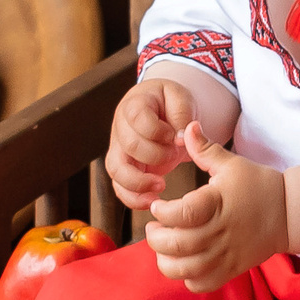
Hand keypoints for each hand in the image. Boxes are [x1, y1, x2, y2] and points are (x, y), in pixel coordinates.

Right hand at [107, 78, 196, 210]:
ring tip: (160, 186)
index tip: (175, 136)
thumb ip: (182, 114)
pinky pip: (120, 187)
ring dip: (139, 183)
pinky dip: (133, 198)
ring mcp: (119, 149)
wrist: (162, 111)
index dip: (157, 131)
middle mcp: (121, 128)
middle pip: (129, 146)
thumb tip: (180, 137)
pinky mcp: (123, 168)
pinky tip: (151, 201)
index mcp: (134, 105)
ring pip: (117, 170)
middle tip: (175, 155)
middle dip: (156, 156)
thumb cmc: (170, 103)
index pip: (138, 119)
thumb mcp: (181, 98)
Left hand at [146, 124, 287, 291]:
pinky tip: (183, 262)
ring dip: (166, 261)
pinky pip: (202, 284)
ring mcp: (226, 254)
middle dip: (156, 238)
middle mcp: (221, 232)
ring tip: (163, 248)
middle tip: (154, 228)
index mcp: (218, 203)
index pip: (182, 215)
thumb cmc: (258, 185)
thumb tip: (187, 127)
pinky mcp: (231, 269)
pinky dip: (187, 278)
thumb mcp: (233, 164)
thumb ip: (206, 149)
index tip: (158, 206)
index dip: (163, 213)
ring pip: (186, 270)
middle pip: (178, 245)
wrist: (290, 213)